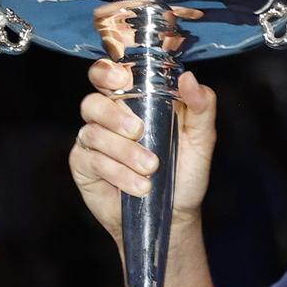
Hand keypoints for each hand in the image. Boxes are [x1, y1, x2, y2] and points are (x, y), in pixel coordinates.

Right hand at [68, 61, 218, 251]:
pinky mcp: (84, 165)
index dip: (108, 71)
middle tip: (138, 130)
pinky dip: (117, 172)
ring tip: (150, 168)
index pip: (110, 74)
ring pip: (93, 133)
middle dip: (113, 114)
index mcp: (136, 100)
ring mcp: (94, 140)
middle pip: (92, 101)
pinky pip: (91, 160)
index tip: (121, 78)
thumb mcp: (202, 138)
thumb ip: (201, 106)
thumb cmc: (186, 171)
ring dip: (123, 151)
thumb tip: (188, 78)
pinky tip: (138, 186)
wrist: (174, 215)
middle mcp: (110, 116)